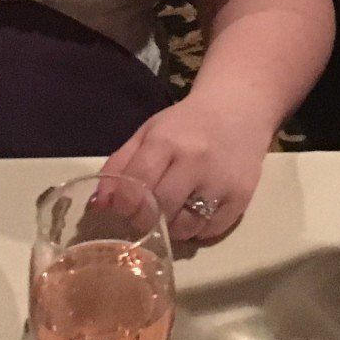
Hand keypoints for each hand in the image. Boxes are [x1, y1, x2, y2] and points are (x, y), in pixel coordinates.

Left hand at [101, 94, 276, 244]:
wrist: (238, 109)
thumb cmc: (186, 124)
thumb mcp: (149, 133)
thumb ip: (120, 165)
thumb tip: (98, 205)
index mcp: (167, 140)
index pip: (138, 184)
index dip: (124, 204)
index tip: (121, 210)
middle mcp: (196, 161)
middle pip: (161, 209)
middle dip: (145, 219)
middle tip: (144, 216)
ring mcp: (221, 181)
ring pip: (186, 227)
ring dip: (172, 228)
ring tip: (172, 212)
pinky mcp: (241, 197)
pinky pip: (210, 231)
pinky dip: (198, 230)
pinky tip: (195, 212)